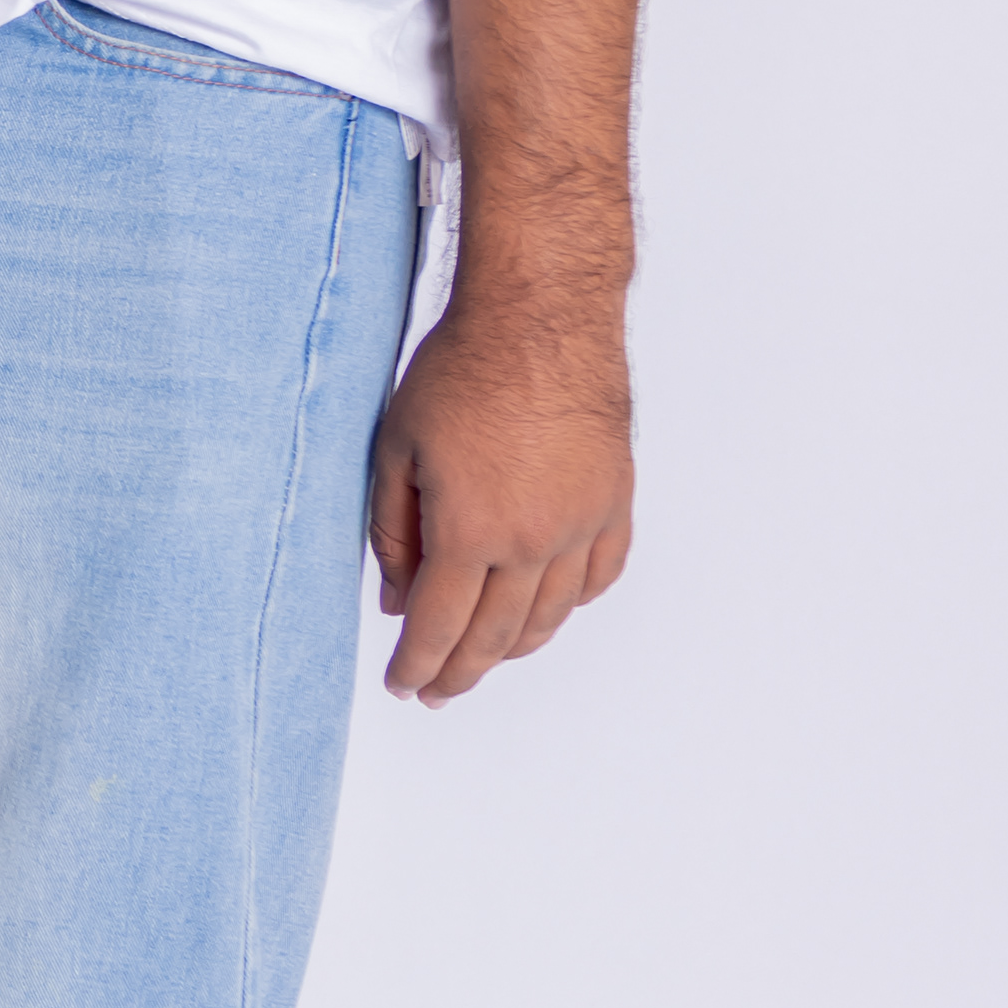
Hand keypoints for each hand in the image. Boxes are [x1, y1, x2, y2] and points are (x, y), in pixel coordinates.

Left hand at [367, 293, 633, 701]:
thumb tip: (396, 601)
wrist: (541, 317)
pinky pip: (598, 577)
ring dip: (512, 649)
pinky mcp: (614, 502)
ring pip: (550, 617)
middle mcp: (532, 540)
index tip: (402, 684)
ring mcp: (582, 524)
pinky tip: (546, 611)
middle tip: (436, 690)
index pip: (438, 626)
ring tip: (483, 659)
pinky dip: (570, 606)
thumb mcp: (397, 449)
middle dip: (458, 672)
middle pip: (494, 636)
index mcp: (469, 530)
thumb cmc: (461, 371)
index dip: (417, 665)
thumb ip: (393, 534)